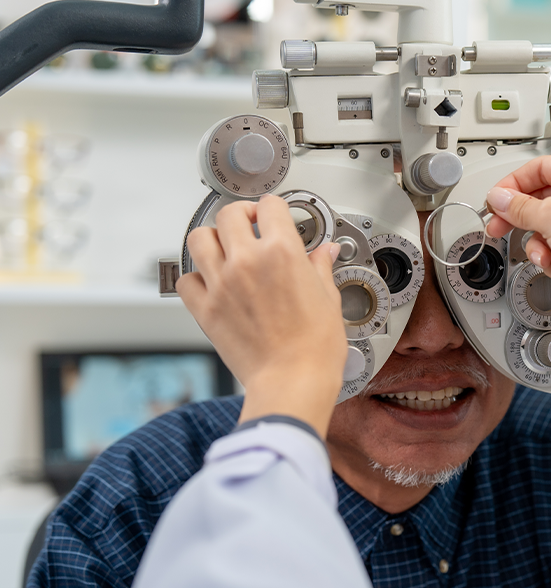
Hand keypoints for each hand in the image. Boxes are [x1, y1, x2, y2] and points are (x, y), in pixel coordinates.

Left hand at [176, 195, 346, 438]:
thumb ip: (320, 268)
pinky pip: (186, 279)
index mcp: (282, 253)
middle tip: (251, 226)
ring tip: (225, 248)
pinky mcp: (205, 309)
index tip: (277, 216)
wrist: (293, 381)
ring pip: (199, 238)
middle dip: (242, 216)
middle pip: (230, 214)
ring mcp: (221, 284)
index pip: (270, 206)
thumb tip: (324, 253)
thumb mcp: (328, 299)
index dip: (275, 208)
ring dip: (212, 238)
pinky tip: (211, 282)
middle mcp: (247, 262)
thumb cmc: (315, 348)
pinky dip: (195, 277)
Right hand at [484, 156, 550, 311]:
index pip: (538, 168)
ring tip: (544, 256)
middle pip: (541, 199)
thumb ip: (520, 207)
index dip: (512, 185)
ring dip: (540, 245)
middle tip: (500, 228)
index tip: (496, 202)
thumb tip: (499, 198)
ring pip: (549, 226)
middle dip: (522, 220)